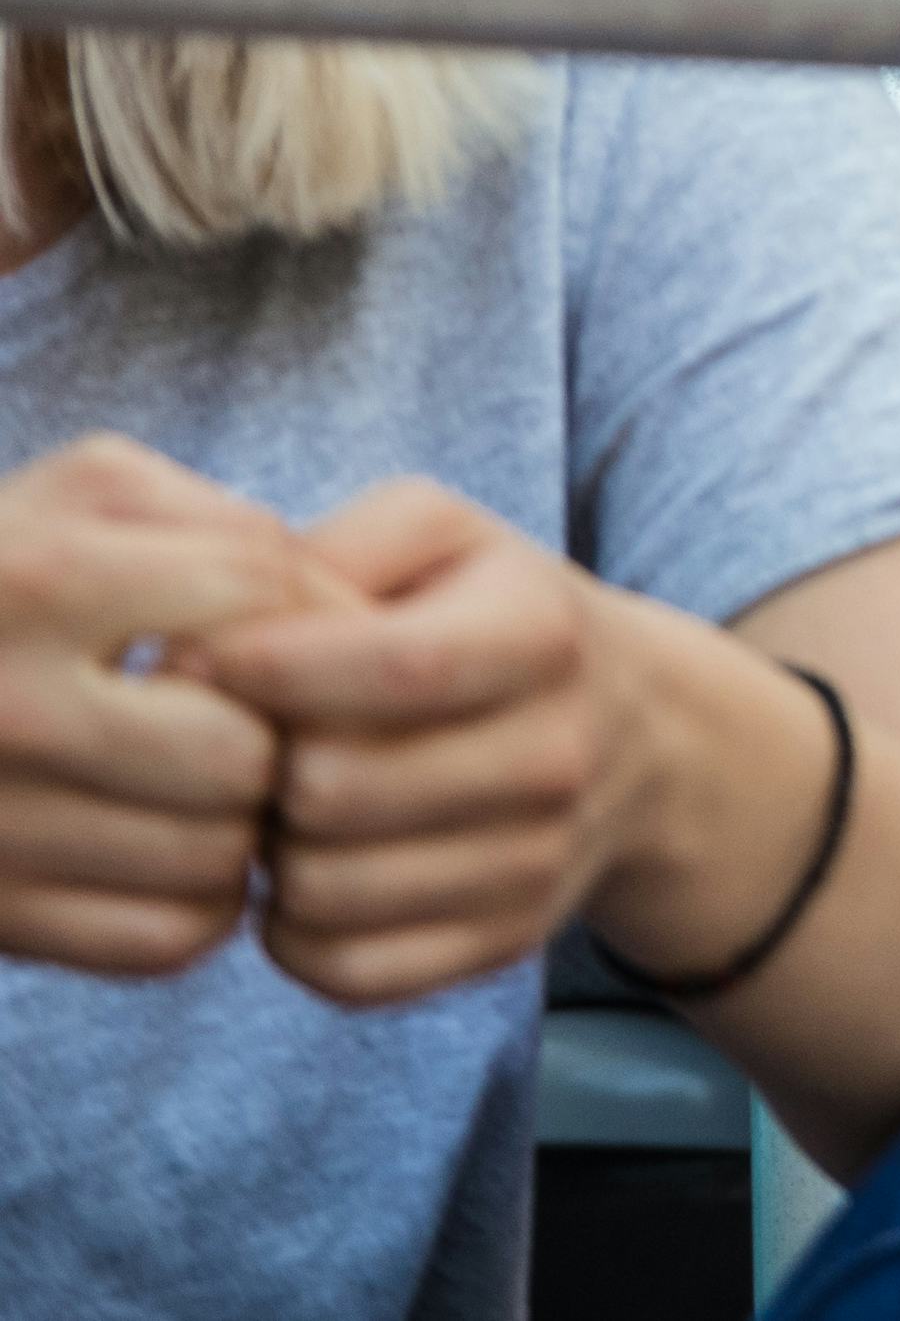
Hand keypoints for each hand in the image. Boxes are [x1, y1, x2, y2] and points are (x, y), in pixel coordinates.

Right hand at [0, 439, 311, 978]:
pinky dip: (200, 905)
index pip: (253, 592)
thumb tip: (333, 615)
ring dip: (248, 827)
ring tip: (222, 785)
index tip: (321, 637)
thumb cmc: (10, 572)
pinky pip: (163, 938)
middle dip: (278, 737)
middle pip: (242, 753)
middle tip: (269, 725)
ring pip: (214, 856)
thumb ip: (214, 521)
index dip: (320, 615)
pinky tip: (179, 850)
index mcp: (36, 578)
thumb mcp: (86, 496)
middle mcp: (4, 707)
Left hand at [180, 480, 648, 1010]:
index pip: (392, 665)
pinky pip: (346, 972)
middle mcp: (560, 751)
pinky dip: (296, 934)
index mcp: (544, 632)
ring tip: (283, 807)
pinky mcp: (508, 941)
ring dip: (269, 853)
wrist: (641, 730)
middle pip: (331, 791)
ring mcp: (540, 859)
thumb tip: (200, 653)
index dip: (270, 666)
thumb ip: (321, 554)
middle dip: (258, 767)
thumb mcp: (436, 538)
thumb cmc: (492, 615)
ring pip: (322, 892)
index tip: (202, 660)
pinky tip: (313, 871)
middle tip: (247, 744)